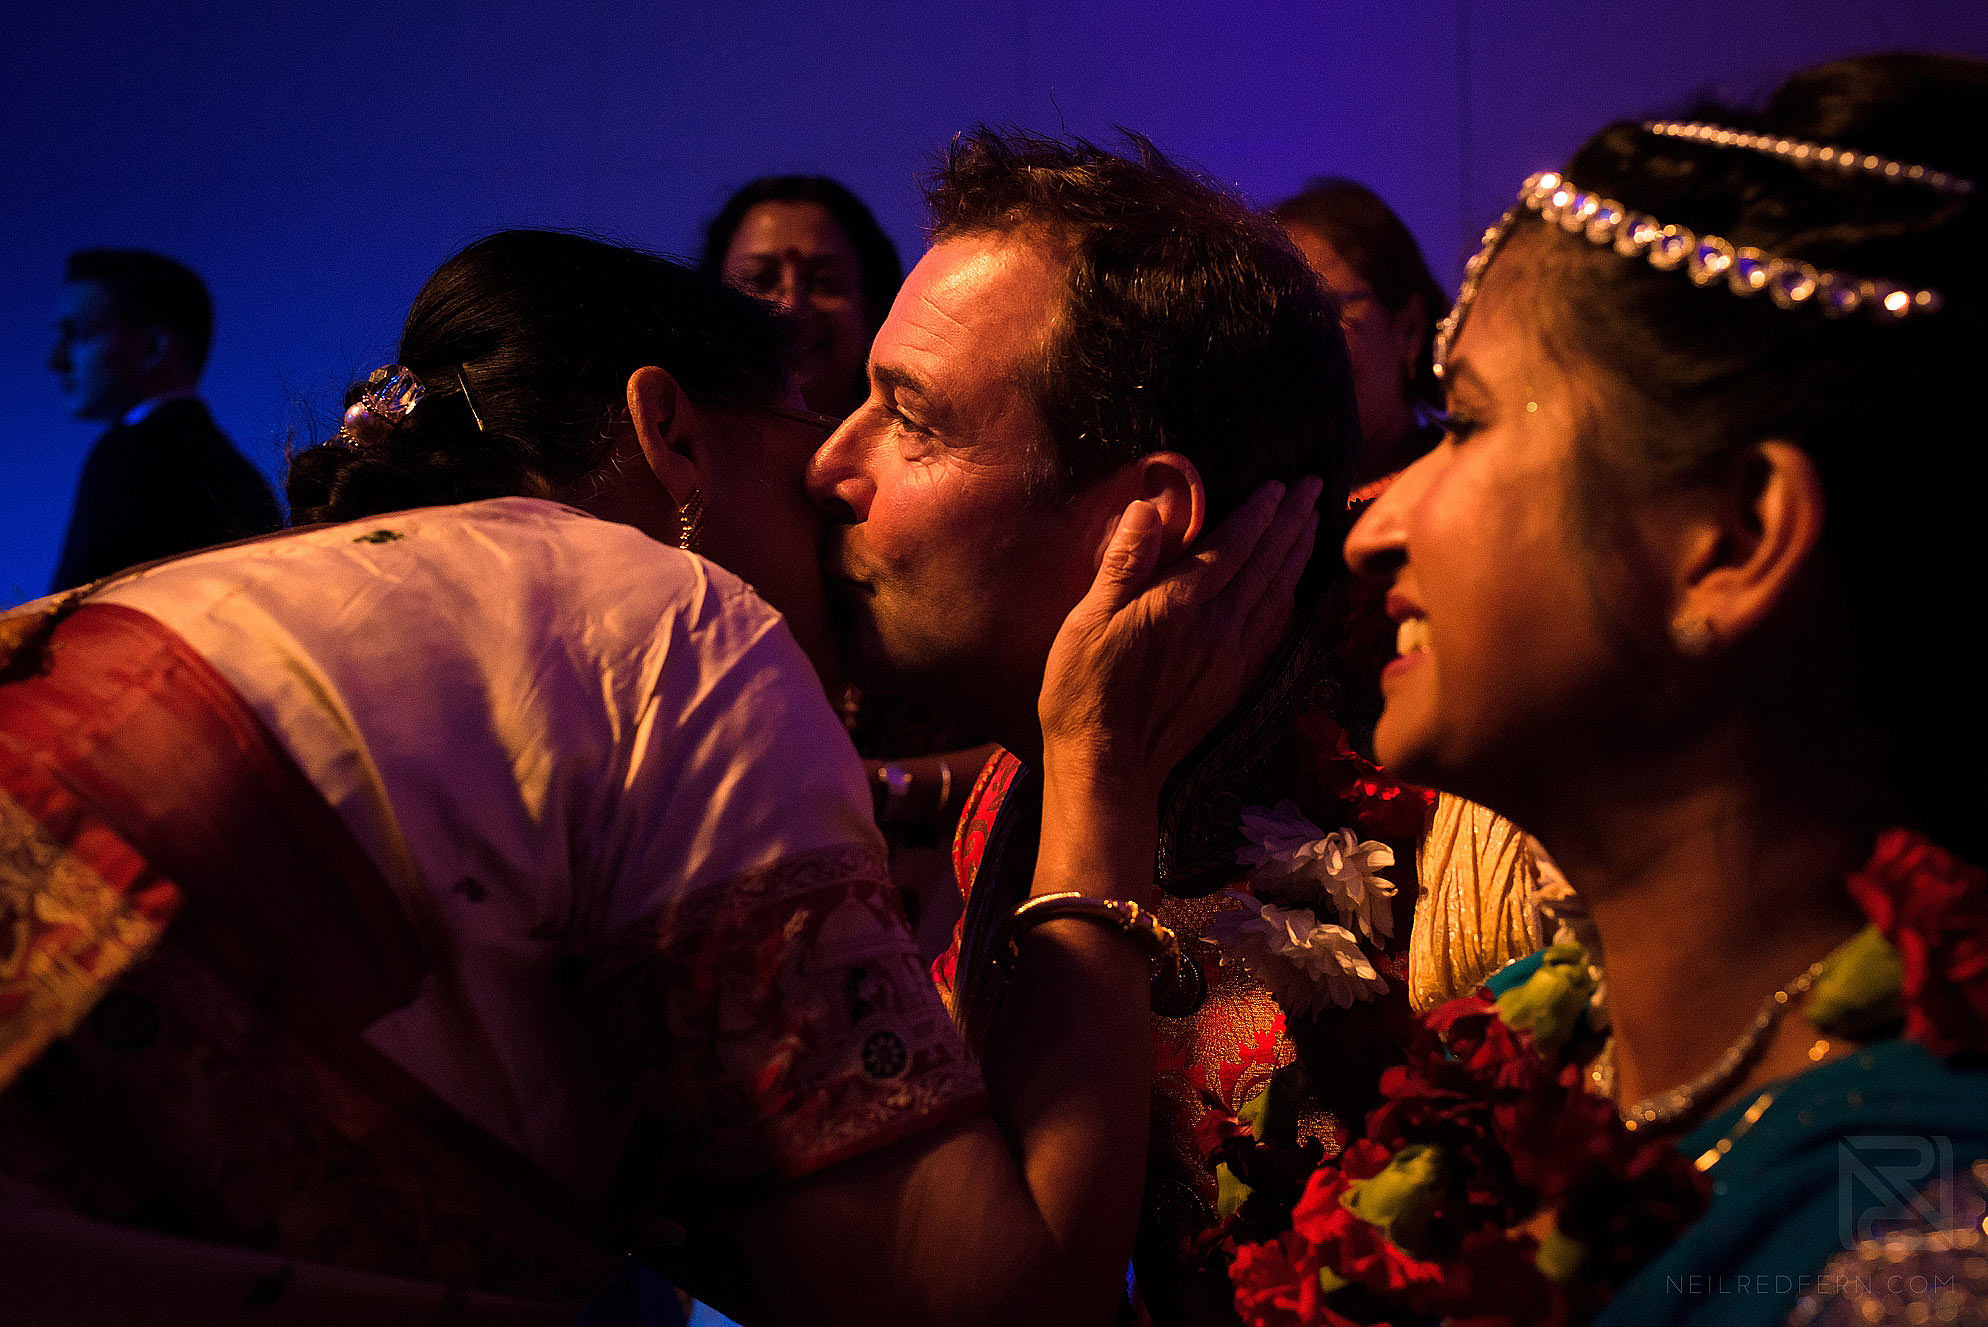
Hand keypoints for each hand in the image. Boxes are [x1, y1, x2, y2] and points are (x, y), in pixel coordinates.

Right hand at [1037, 476, 1322, 806]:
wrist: (1109, 767)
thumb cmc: (1084, 693)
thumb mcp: (1087, 621)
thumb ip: (1124, 562)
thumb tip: (1148, 507)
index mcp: (1178, 605)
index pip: (1231, 546)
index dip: (1258, 513)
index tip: (1280, 485)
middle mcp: (1215, 628)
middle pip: (1265, 564)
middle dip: (1292, 523)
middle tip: (1315, 488)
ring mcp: (1230, 657)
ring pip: (1276, 595)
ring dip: (1298, 555)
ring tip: (1313, 524)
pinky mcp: (1233, 683)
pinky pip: (1273, 630)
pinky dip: (1290, 600)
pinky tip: (1295, 589)